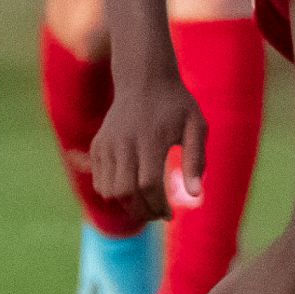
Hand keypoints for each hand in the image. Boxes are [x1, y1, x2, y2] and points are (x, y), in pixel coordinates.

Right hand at [91, 69, 203, 219]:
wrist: (144, 79)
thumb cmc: (176, 104)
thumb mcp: (196, 126)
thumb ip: (196, 159)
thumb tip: (196, 194)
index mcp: (151, 139)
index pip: (149, 184)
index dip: (159, 205)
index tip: (171, 214)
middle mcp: (125, 143)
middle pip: (126, 192)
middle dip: (143, 211)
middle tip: (159, 214)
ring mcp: (107, 144)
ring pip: (109, 190)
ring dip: (128, 205)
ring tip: (147, 204)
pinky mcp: (98, 146)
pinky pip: (100, 181)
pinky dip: (114, 193)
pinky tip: (132, 190)